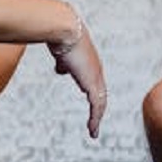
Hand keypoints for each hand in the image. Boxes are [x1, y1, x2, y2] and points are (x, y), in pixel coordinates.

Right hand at [49, 18, 106, 138]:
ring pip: (100, 102)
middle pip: (100, 94)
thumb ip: (63, 62)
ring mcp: (96, 77)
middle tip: (95, 123)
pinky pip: (97, 106)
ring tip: (93, 131)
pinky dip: (95, 119)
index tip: (92, 106)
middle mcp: (96, 70)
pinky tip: (92, 130)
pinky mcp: (92, 83)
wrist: (65, 30)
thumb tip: (61, 70)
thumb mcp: (61, 52)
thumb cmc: (60, 35)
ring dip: (97, 118)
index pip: (95, 83)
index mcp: (90, 63)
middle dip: (98, 109)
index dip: (94, 95)